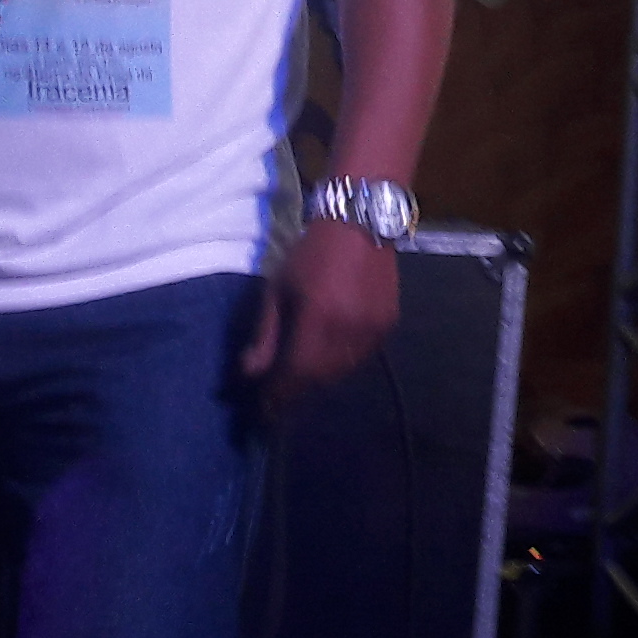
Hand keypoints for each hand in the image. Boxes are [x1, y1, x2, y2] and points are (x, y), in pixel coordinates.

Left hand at [244, 225, 402, 407]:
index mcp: (319, 319)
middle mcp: (351, 331)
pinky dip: (340, 365)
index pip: (296, 374)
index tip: (262, 413)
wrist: (360, 225)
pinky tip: (325, 360)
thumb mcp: (277, 291)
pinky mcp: (388, 325)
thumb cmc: (310, 254)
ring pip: (342, 371)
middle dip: (296, 392)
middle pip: (320, 378)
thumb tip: (249, 374)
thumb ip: (265, 335)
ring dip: (318, 381)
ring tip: (299, 383)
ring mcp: (374, 330)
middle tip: (276, 401)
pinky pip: (360, 357)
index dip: (278, 396)